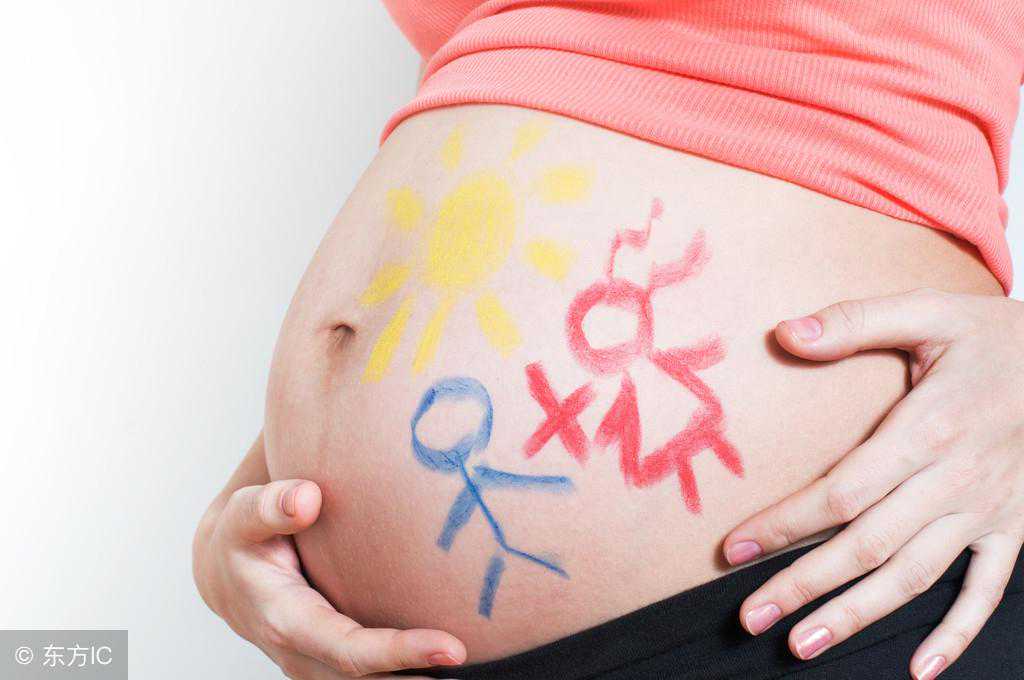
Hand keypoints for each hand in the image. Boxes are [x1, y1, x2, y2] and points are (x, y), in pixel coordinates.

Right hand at [193, 477, 465, 678]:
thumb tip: (306, 497)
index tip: (453, 648)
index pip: (350, 650)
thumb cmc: (243, 539)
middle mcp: (305, 657)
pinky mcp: (334, 664)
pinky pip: (375, 678)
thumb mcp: (244, 517)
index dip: (400, 653)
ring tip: (480, 671)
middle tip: (478, 663)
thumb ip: (270, 506)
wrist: (226, 573)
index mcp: (287, 622)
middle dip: (421, 678)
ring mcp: (319, 668)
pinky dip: (409, 674)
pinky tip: (449, 663)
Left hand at [722, 288, 1023, 679]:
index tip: (734, 548)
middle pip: (868, 545)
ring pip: (915, 576)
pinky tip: (921, 667)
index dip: (784, 523)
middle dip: (805, 584)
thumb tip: (785, 333)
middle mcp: (957, 480)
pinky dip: (957, 631)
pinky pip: (987, 589)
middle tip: (752, 616)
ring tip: (804, 644)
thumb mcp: (928, 311)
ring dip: (858, 615)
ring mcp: (989, 511)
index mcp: (929, 429)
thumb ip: (855, 320)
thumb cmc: (993, 338)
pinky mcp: (1014, 528)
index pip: (842, 491)